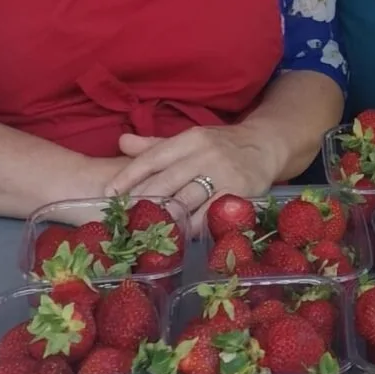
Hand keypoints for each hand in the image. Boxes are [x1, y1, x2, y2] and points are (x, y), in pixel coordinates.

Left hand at [105, 127, 280, 234]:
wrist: (265, 145)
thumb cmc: (222, 145)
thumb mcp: (191, 139)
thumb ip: (156, 145)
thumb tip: (121, 142)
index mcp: (190, 139)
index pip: (153, 157)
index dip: (129, 176)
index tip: (109, 194)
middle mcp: (205, 154)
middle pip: (166, 181)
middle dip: (142, 201)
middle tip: (123, 218)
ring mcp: (223, 174)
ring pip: (186, 200)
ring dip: (164, 217)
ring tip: (145, 230)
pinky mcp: (238, 193)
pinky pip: (208, 215)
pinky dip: (192, 227)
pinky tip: (179, 234)